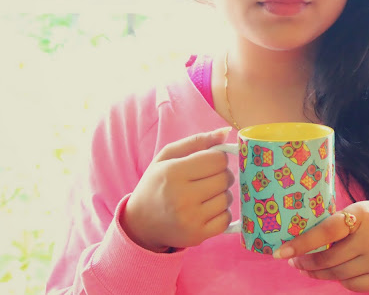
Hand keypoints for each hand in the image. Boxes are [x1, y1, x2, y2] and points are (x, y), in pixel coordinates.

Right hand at [120, 127, 234, 251]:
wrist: (141, 223)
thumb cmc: (157, 184)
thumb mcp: (168, 157)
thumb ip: (197, 142)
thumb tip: (225, 133)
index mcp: (173, 173)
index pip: (217, 159)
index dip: (217, 158)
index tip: (209, 162)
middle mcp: (181, 197)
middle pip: (225, 178)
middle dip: (221, 175)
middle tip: (208, 178)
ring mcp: (190, 219)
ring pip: (227, 198)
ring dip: (221, 194)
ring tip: (205, 194)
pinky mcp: (197, 235)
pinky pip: (226, 219)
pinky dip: (221, 213)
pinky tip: (207, 209)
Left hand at [273, 199, 368, 291]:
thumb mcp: (367, 209)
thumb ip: (343, 221)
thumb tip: (309, 234)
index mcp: (362, 214)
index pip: (325, 230)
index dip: (302, 242)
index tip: (281, 252)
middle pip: (329, 257)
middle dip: (306, 262)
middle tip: (293, 261)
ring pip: (338, 273)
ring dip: (319, 273)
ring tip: (309, 268)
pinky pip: (354, 285)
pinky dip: (341, 281)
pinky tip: (335, 274)